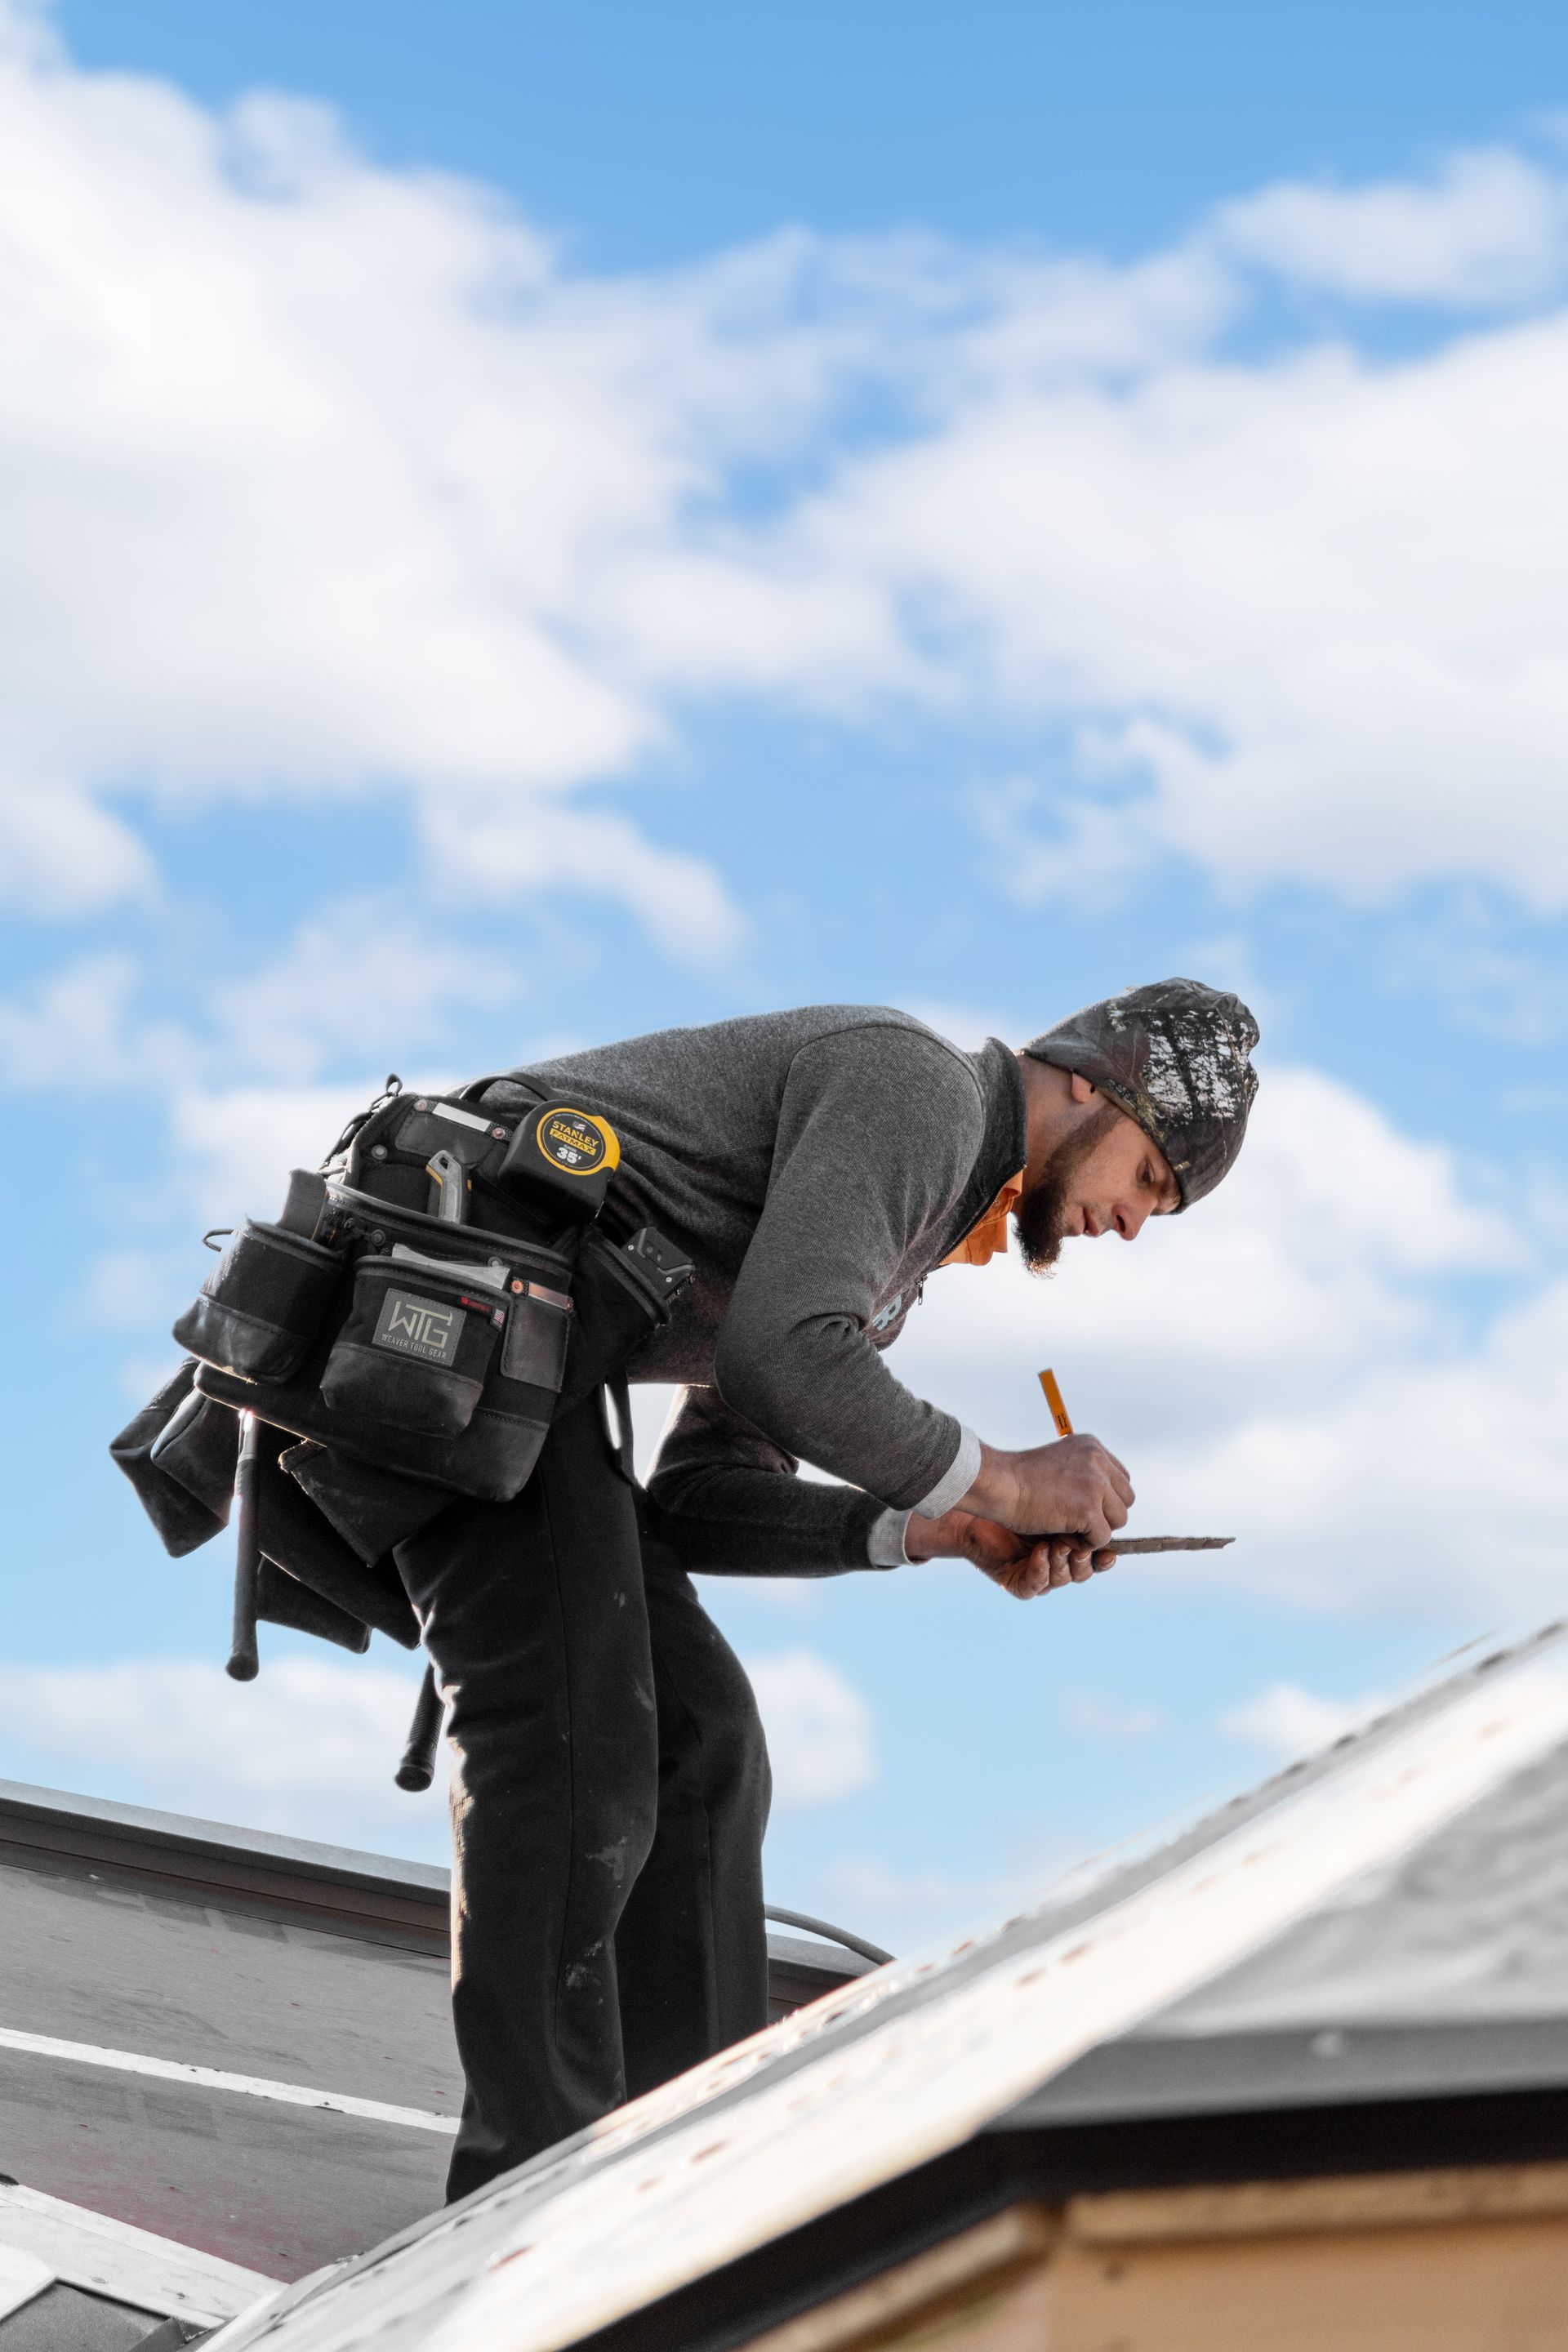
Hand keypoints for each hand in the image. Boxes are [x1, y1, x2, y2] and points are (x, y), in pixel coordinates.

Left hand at [904, 1506, 1116, 1598]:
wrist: (984, 1497)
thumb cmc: (1024, 1492)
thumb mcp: (1068, 1494)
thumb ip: (1093, 1500)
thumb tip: (1124, 1501)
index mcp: (1073, 1544)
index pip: (1099, 1555)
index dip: (1103, 1549)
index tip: (1104, 1537)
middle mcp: (1058, 1563)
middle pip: (1084, 1572)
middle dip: (1083, 1554)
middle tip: (1077, 1537)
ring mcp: (1038, 1575)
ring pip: (1063, 1579)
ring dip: (1062, 1561)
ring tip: (1055, 1542)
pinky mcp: (1016, 1583)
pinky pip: (1034, 1587)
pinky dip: (1039, 1570)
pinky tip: (1040, 1552)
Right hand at [960, 1432, 1133, 1548]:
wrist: (998, 1484)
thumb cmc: (1018, 1477)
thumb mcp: (1057, 1463)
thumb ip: (1082, 1473)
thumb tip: (1103, 1495)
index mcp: (1093, 1447)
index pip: (1121, 1479)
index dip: (1106, 1499)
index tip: (1083, 1508)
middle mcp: (1099, 1462)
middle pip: (1125, 1500)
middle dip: (1105, 1515)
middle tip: (1076, 1521)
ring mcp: (1096, 1485)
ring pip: (1118, 1520)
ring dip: (1095, 1530)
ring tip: (1066, 1528)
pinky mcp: (1089, 1510)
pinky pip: (1102, 1539)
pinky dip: (1083, 1544)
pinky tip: (1060, 1535)